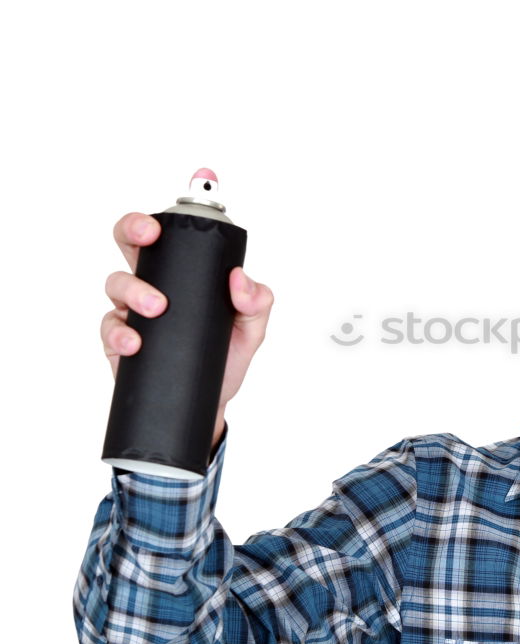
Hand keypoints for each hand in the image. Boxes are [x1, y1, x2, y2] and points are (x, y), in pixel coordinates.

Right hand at [101, 212, 273, 447]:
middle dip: (133, 228)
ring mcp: (133, 312)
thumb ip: (256, 303)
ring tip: (157, 306)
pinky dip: (120, 333)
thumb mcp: (252, 329)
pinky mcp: (120, 342)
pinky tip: (135, 342)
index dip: (164, 214)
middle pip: (129, 242)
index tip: (167, 211)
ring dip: (134, 288)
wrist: (211, 402)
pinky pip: (110, 328)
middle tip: (149, 236)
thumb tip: (240, 279)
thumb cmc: (226, 356)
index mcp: (184, 272)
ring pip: (116, 282)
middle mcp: (154, 283)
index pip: (169, 234)